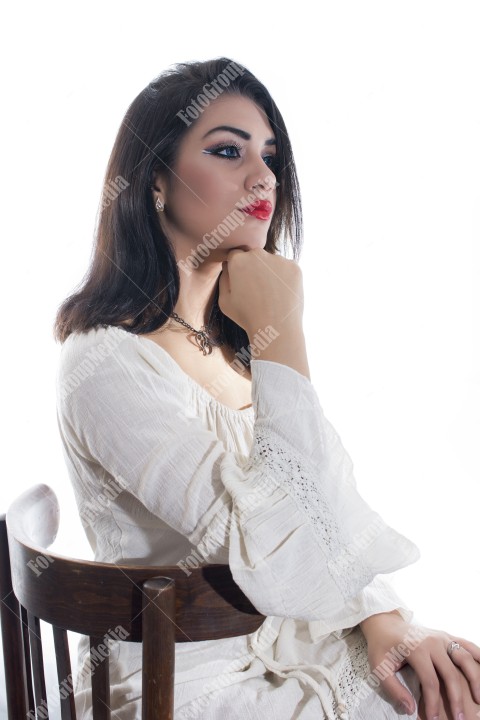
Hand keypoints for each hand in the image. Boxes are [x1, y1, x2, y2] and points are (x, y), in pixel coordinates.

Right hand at [218, 247, 303, 335]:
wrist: (276, 328)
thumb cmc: (247, 317)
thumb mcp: (224, 301)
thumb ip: (224, 279)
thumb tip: (229, 266)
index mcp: (238, 260)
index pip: (235, 255)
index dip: (237, 267)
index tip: (241, 280)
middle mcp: (258, 254)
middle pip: (254, 256)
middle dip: (254, 267)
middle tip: (257, 289)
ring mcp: (279, 259)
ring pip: (272, 262)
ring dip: (270, 272)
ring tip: (270, 295)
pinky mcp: (294, 267)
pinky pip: (287, 268)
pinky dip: (284, 278)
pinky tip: (281, 294)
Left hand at [359, 610, 479, 717]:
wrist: (385, 623)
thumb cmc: (382, 646)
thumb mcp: (378, 666)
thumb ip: (393, 688)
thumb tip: (411, 709)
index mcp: (415, 649)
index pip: (430, 682)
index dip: (433, 704)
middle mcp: (432, 641)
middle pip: (451, 674)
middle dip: (456, 699)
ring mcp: (442, 637)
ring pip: (465, 658)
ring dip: (475, 679)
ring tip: (479, 700)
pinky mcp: (447, 636)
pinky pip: (467, 645)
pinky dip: (479, 656)